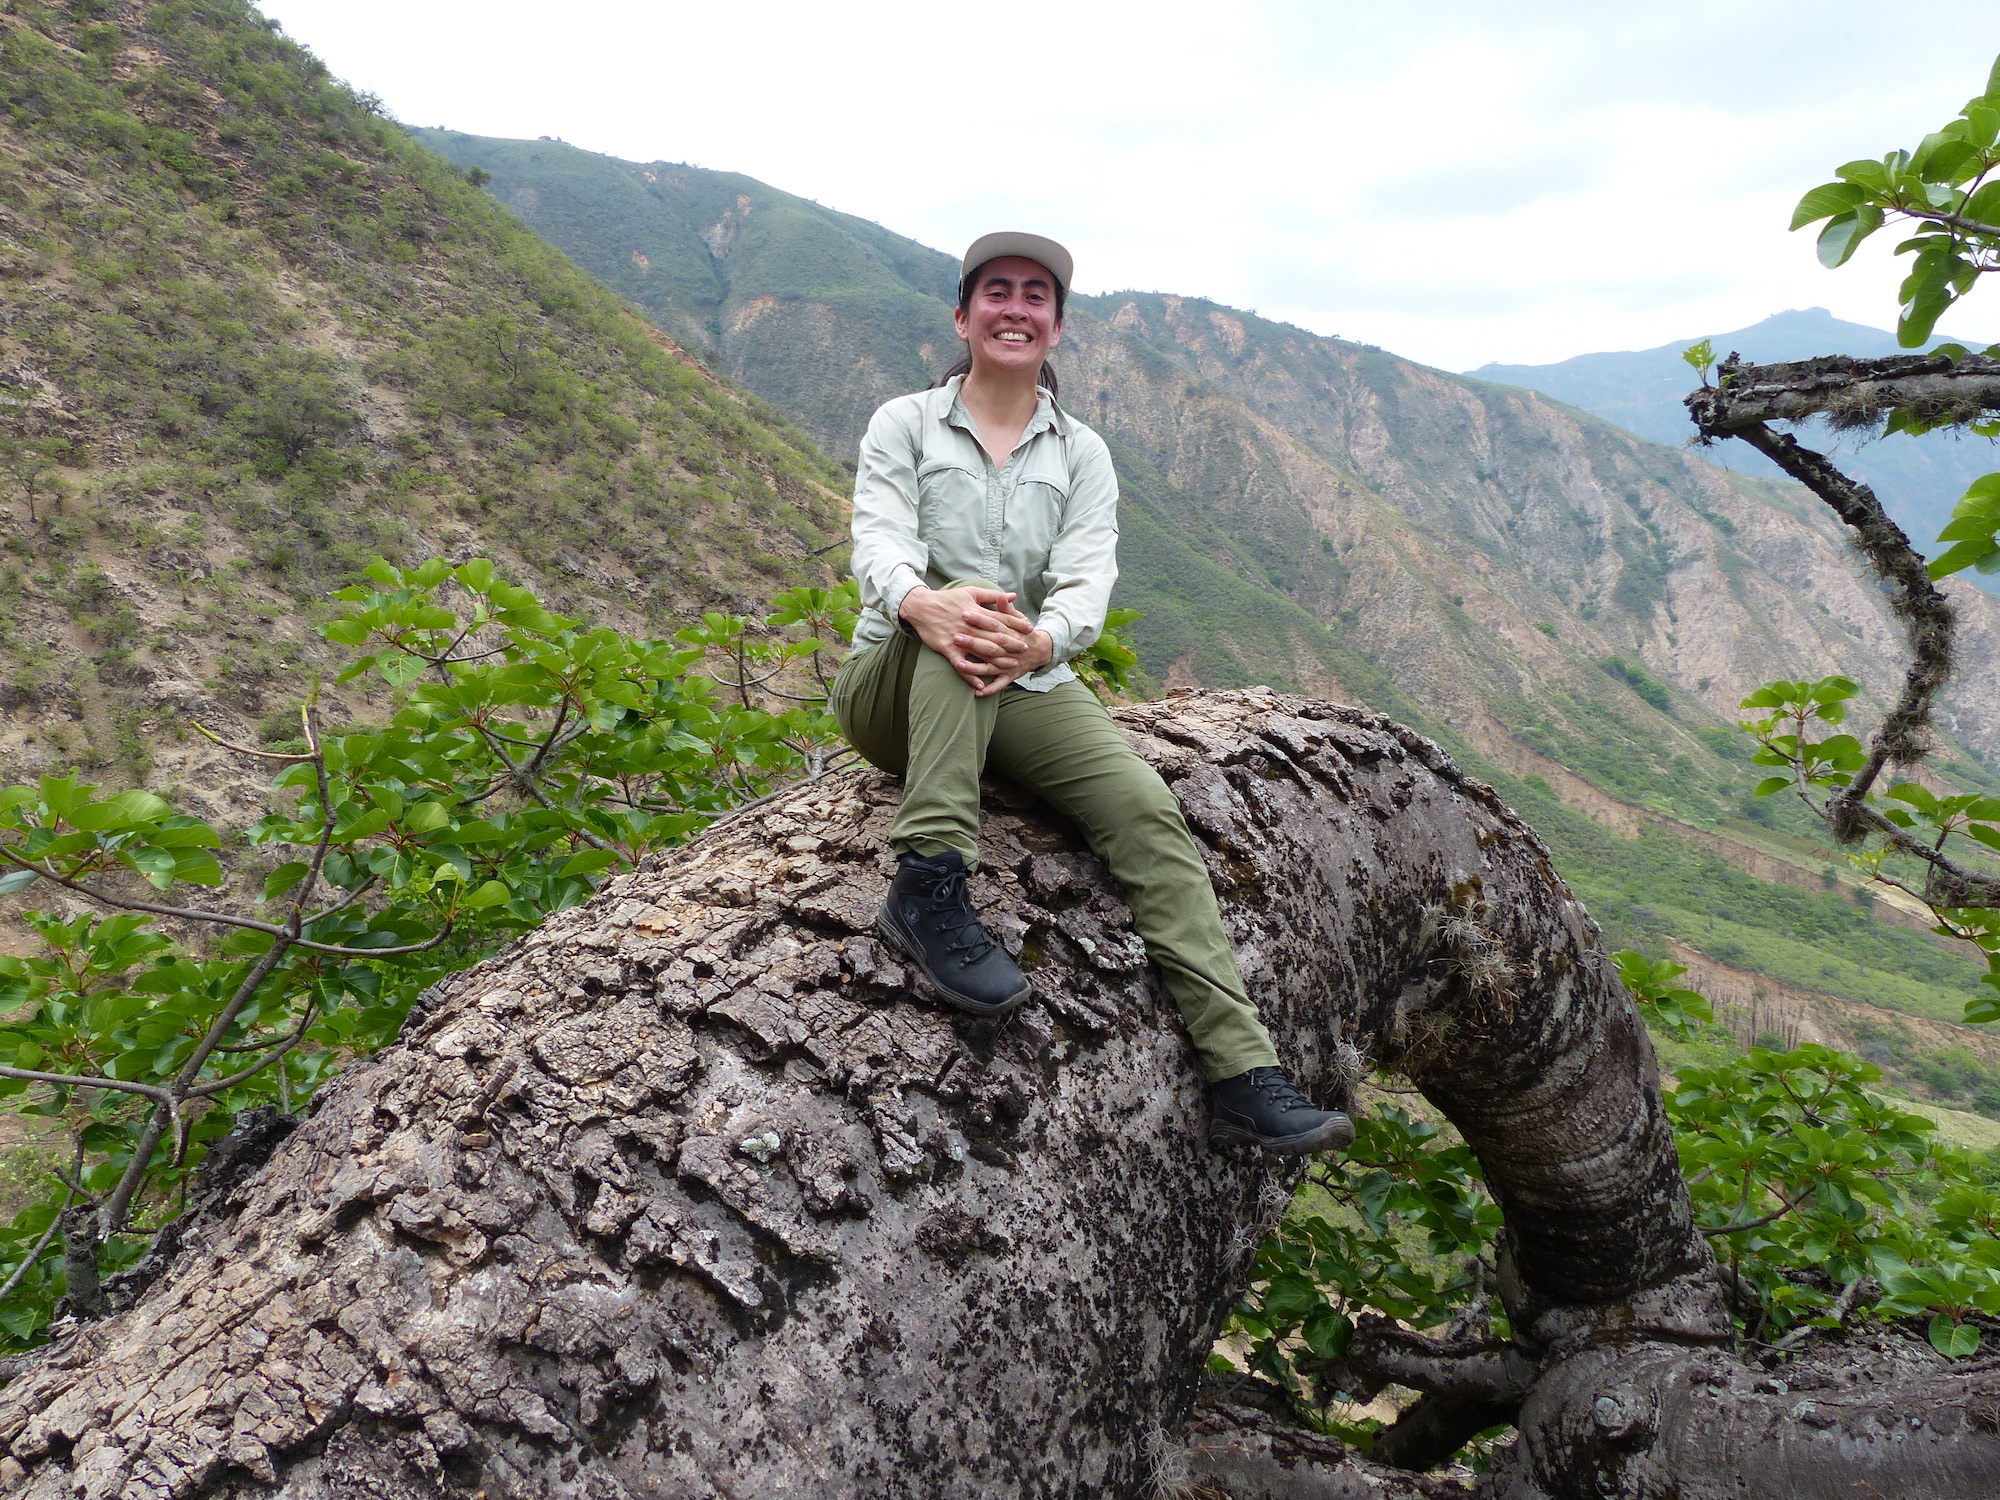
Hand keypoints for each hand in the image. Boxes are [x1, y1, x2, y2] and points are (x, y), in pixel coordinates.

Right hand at [899, 586, 1052, 692]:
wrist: (921, 606)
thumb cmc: (947, 599)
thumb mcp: (970, 592)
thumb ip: (992, 596)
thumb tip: (1012, 595)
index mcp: (977, 612)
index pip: (1002, 619)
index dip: (1017, 624)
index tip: (1030, 629)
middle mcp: (971, 626)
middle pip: (996, 637)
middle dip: (1012, 644)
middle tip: (1026, 650)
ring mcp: (959, 638)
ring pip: (982, 651)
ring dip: (998, 660)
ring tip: (1011, 666)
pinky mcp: (948, 649)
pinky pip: (961, 665)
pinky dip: (971, 675)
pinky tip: (981, 685)